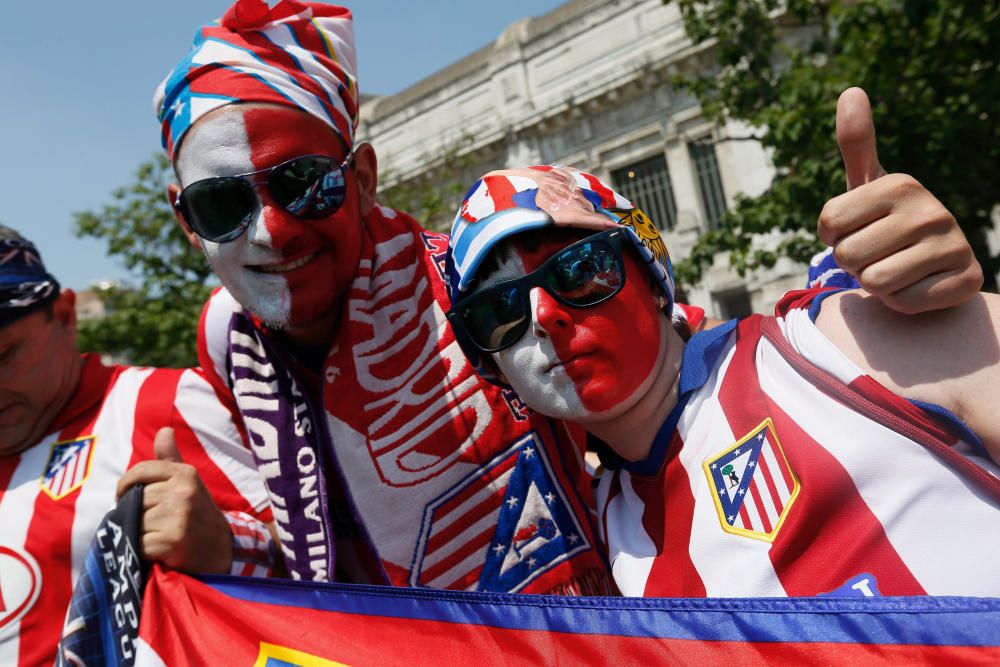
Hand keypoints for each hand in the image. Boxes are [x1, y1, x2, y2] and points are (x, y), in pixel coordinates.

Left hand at [116, 427, 232, 573]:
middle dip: (135, 511)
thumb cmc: (197, 512)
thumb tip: (164, 430)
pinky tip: (156, 549)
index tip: (124, 496)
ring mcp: (178, 516)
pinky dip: (140, 550)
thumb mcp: (188, 482)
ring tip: (154, 535)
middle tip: (150, 522)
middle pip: (136, 498)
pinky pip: (138, 543)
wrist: (219, 549)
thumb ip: (171, 458)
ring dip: (137, 532)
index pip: (142, 470)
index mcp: (186, 474)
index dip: (126, 484)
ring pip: (134, 521)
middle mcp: (183, 492)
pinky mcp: (170, 541)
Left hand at [817, 87, 981, 313]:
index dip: (831, 235)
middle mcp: (932, 209)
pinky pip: (902, 302)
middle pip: (848, 255)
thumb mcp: (867, 184)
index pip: (829, 222)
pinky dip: (901, 301)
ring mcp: (953, 244)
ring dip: (874, 284)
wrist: (933, 264)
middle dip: (853, 263)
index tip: (854, 229)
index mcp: (901, 183)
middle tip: (877, 253)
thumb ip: (856, 143)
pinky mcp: (966, 280)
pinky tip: (916, 284)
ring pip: (873, 282)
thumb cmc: (886, 222)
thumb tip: (851, 90)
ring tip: (895, 268)